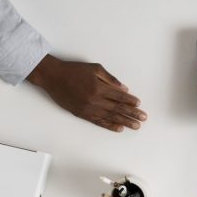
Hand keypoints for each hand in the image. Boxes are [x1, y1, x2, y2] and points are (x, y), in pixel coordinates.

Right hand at [27, 55, 146, 131]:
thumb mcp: (95, 68)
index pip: (119, 96)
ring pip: (110, 117)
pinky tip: (119, 128)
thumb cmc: (74, 70)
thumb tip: (124, 88)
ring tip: (135, 126)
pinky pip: (98, 122)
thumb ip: (110, 79)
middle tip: (143, 119)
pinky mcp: (81, 114)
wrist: (53, 77)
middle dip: (132, 114)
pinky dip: (109, 125)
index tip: (139, 105)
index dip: (130, 101)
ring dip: (124, 122)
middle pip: (117, 108)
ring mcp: (88, 109)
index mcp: (99, 88)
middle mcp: (95, 100)